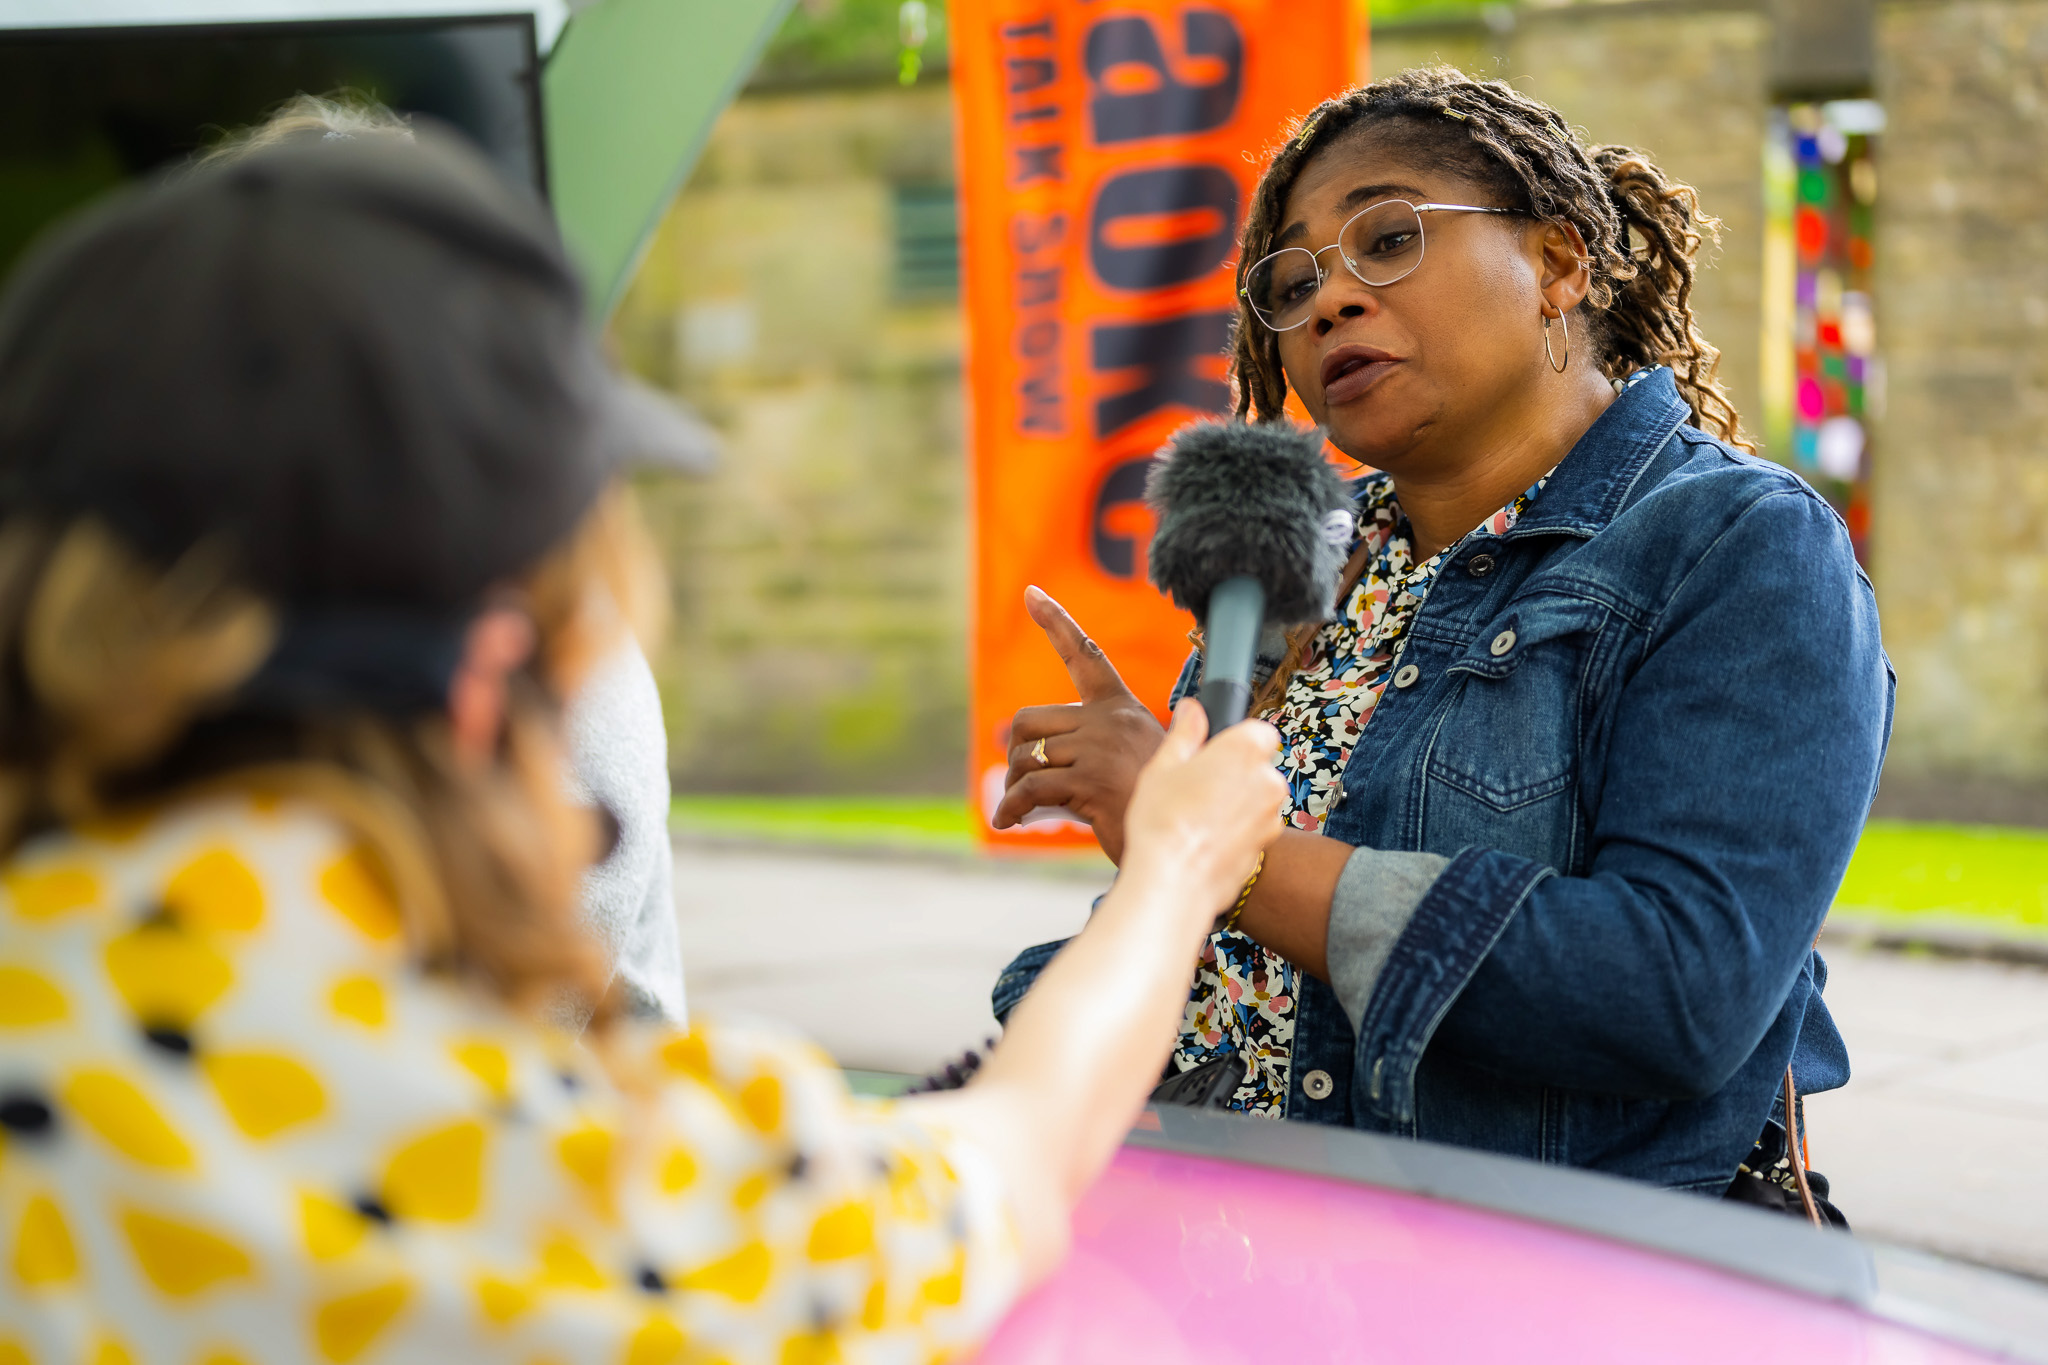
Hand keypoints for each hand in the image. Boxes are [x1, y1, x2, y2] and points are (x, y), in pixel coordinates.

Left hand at [991, 586, 1166, 861]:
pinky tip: (1009, 820)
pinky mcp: (1090, 779)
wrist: (1184, 840)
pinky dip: (1012, 806)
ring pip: (1027, 756)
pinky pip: (1031, 787)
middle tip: (1021, 779)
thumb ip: (1091, 746)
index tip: (1032, 594)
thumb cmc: (1156, 806)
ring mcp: (1100, 747)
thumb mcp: (1131, 762)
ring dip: (1015, 784)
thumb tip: (1025, 747)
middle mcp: (1110, 720)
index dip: (1056, 622)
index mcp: (1122, 708)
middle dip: (1017, 752)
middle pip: (1030, 720)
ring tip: (1022, 806)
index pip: (1086, 654)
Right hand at [1118, 699, 1285, 923]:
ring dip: (1236, 804)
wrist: (1173, 881)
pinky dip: (1236, 832)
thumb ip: (1185, 734)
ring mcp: (1271, 817)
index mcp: (1245, 750)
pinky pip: (1252, 829)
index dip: (1235, 740)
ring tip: (1197, 818)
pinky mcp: (1266, 847)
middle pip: (1258, 767)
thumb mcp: (1163, 766)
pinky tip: (1205, 840)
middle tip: (1195, 787)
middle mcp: (1268, 780)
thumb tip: (1192, 710)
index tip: (1212, 752)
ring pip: (1256, 800)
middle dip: (1233, 774)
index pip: (1258, 730)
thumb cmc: (1163, 822)